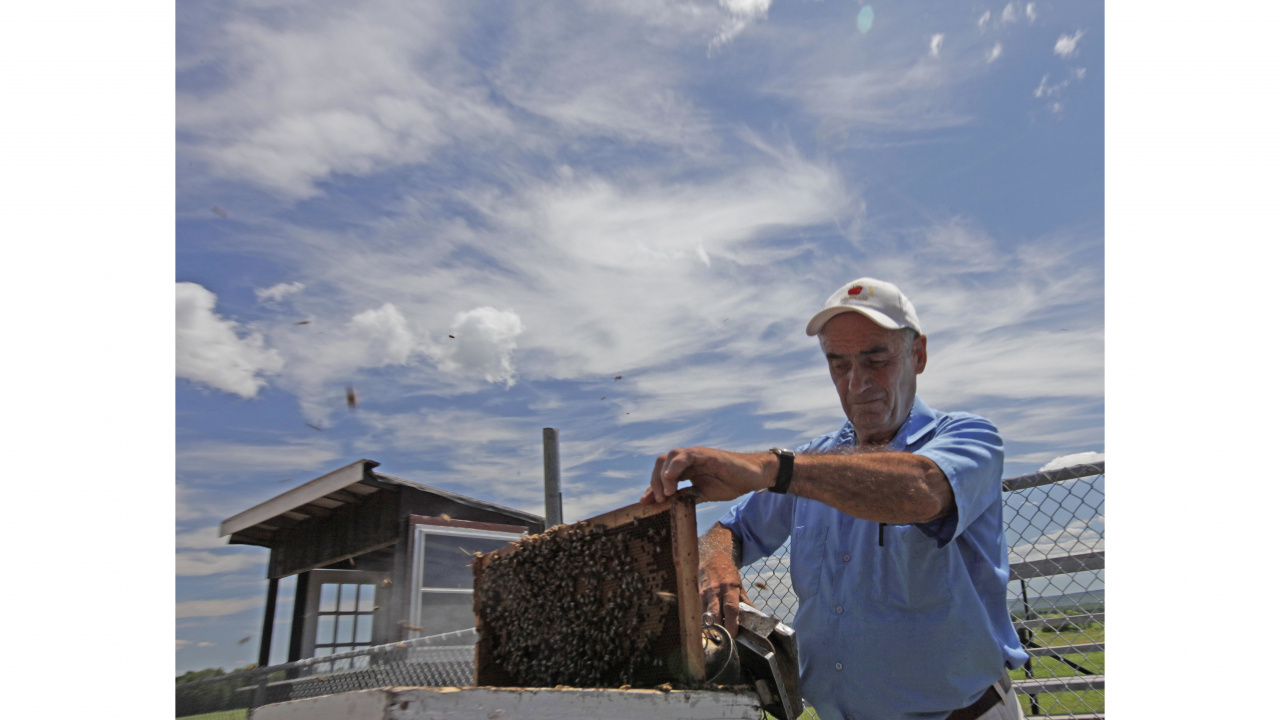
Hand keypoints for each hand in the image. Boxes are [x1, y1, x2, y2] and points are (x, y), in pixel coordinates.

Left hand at [640, 446, 775, 504]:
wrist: (752, 477)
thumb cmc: (729, 483)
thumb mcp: (702, 494)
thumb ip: (685, 496)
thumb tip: (666, 504)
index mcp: (685, 468)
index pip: (661, 474)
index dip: (651, 487)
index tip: (644, 503)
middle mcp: (687, 459)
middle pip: (660, 462)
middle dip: (654, 482)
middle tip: (659, 500)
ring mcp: (697, 455)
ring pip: (670, 456)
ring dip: (663, 475)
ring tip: (666, 493)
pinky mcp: (707, 454)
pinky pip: (686, 455)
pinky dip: (675, 466)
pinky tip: (672, 480)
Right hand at [699, 552, 752, 636]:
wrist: (712, 557)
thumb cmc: (728, 572)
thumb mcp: (739, 585)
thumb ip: (746, 602)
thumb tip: (756, 617)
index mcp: (729, 587)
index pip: (731, 608)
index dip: (732, 623)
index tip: (734, 635)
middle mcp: (716, 590)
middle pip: (716, 614)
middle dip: (720, 629)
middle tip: (726, 640)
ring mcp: (705, 593)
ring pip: (706, 615)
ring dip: (712, 627)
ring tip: (719, 637)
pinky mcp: (698, 595)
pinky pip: (702, 612)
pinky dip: (707, 621)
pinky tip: (711, 627)